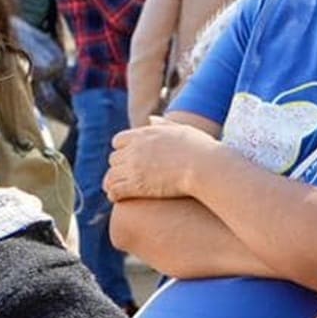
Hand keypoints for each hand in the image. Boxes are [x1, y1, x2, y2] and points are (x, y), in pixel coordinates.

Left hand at [106, 118, 224, 201]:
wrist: (206, 167)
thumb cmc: (201, 149)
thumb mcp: (181, 130)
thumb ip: (164, 124)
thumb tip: (150, 119)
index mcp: (144, 134)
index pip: (118, 141)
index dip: (122, 150)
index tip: (128, 159)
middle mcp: (135, 149)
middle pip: (114, 159)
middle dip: (119, 167)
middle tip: (124, 177)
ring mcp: (134, 167)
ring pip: (111, 175)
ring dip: (113, 182)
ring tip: (116, 190)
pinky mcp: (136, 185)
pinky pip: (115, 190)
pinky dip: (114, 194)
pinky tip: (117, 198)